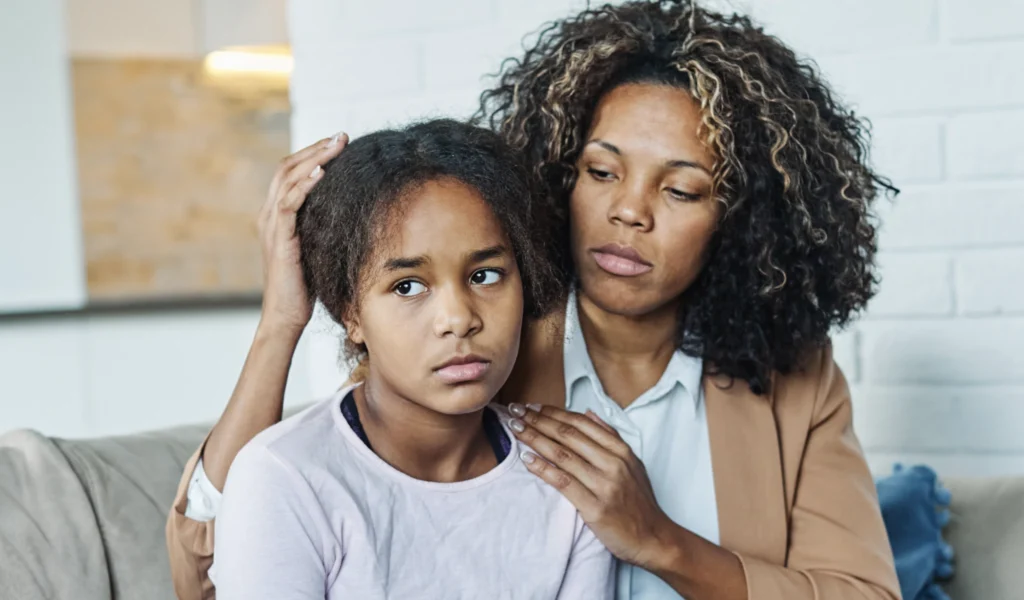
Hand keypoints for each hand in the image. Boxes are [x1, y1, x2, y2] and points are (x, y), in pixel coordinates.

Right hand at [257, 133, 347, 334]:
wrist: (286, 315)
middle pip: (288, 167)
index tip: (339, 143)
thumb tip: (349, 212)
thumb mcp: (316, 248)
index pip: (291, 173)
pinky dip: (305, 184)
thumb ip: (322, 227)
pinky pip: (289, 202)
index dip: (313, 154)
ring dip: (314, 157)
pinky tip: (323, 172)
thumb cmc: (305, 287)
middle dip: (316, 148)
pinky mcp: (279, 237)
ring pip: (288, 178)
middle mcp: (268, 215)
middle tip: (343, 136)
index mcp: (276, 215)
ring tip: (337, 145)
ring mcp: (271, 225)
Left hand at [507, 403, 675, 569]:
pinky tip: (526, 459)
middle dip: (538, 420)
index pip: (581, 424)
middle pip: (568, 435)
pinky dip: (542, 468)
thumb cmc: (639, 502)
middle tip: (515, 411)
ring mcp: (604, 485)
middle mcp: (613, 464)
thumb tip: (588, 412)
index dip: (554, 412)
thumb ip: (610, 436)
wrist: (653, 538)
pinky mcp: (595, 507)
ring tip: (515, 429)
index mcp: (621, 450)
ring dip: (534, 439)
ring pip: (562, 455)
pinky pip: (563, 482)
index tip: (532, 406)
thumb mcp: (632, 463)